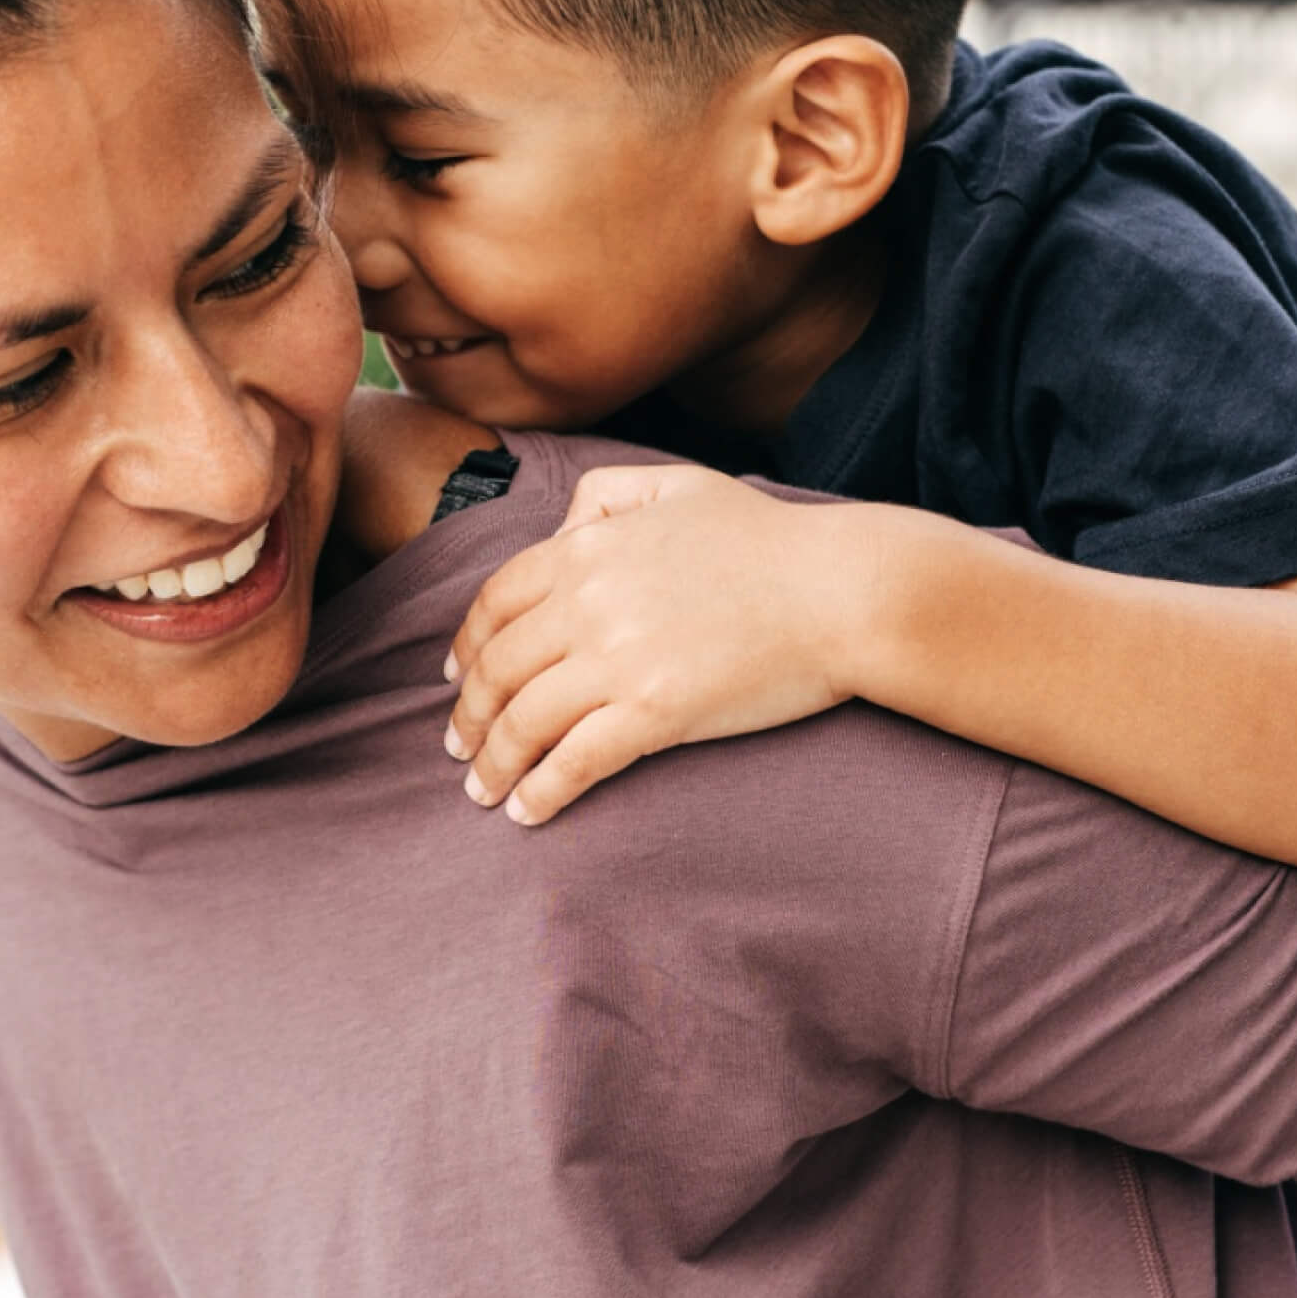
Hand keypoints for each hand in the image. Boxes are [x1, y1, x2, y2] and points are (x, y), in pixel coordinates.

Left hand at [444, 465, 859, 823]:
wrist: (841, 590)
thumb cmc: (767, 539)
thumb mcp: (675, 484)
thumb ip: (604, 495)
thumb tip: (560, 531)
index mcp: (585, 549)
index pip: (494, 604)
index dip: (466, 648)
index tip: (456, 677)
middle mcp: (587, 602)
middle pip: (497, 668)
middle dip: (468, 715)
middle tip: (459, 745)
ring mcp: (618, 659)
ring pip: (523, 721)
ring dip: (493, 763)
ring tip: (483, 790)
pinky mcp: (654, 712)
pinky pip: (574, 761)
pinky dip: (541, 792)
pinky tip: (528, 813)